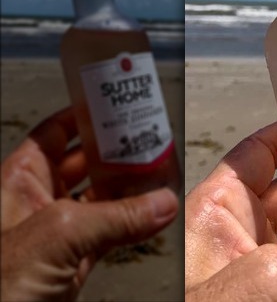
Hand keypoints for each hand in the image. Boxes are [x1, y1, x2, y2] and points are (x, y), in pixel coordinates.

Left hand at [0, 107, 178, 301]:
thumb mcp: (57, 235)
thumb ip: (115, 217)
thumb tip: (166, 201)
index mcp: (18, 181)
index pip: (53, 134)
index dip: (84, 117)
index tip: (119, 104)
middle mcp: (37, 202)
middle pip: (85, 164)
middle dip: (119, 153)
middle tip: (155, 140)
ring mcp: (56, 235)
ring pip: (101, 201)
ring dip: (133, 192)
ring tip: (165, 177)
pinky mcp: (71, 264)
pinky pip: (109, 236)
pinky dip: (133, 227)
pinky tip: (157, 218)